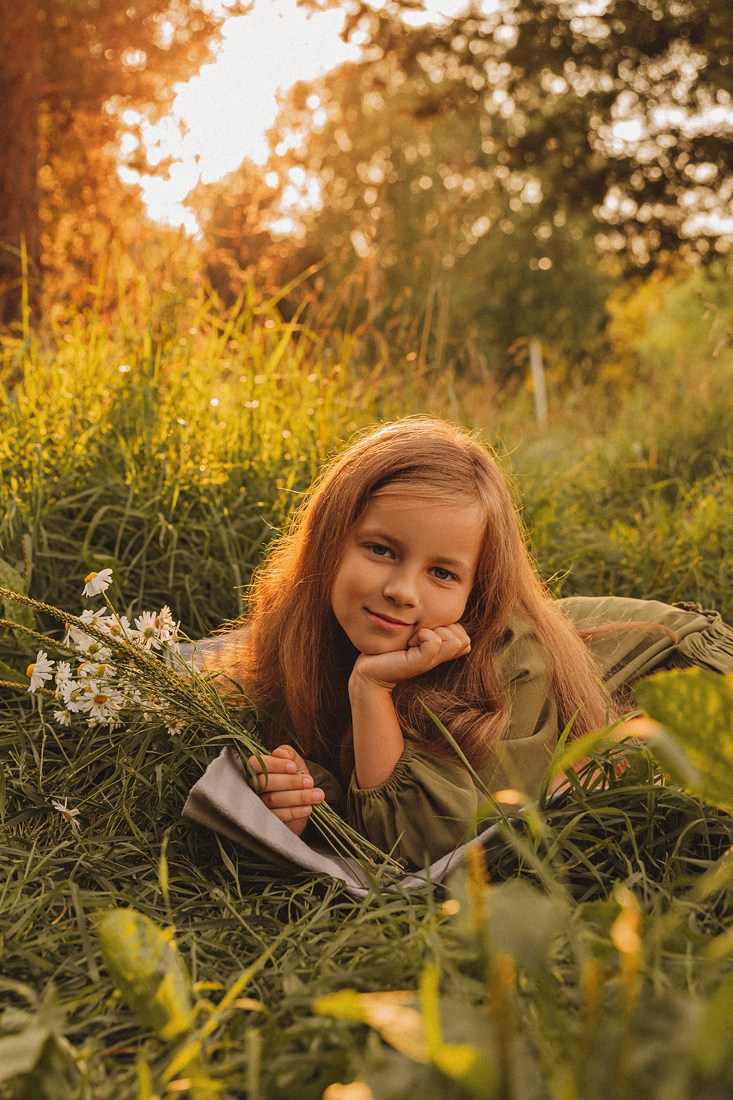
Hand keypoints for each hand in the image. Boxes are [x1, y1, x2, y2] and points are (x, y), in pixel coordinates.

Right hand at [247, 744, 323, 836]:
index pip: (256, 764)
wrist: (298, 802)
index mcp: (255, 769)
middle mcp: (252, 786)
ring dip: (298, 797)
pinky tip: (308, 808)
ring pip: (273, 800)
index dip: (275, 765)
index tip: (293, 767)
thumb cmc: (293, 777)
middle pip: (264, 783)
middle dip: (290, 782)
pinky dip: (295, 812)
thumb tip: (280, 752)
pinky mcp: (266, 820)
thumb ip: (287, 753)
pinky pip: (278, 816)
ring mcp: (258, 804)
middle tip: (310, 782)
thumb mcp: (293, 762)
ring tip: (317, 795)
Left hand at [351, 623, 470, 691]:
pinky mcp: (421, 662)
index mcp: (442, 652)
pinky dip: (421, 635)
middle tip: (417, 637)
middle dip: (441, 629)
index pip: (465, 638)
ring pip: (454, 639)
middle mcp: (440, 658)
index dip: (448, 629)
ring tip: (412, 640)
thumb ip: (435, 629)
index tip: (424, 633)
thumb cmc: (390, 650)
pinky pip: (434, 640)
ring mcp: (432, 662)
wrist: (370, 670)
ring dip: (430, 631)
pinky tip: (408, 644)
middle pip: (463, 638)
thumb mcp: (417, 635)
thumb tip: (452, 625)